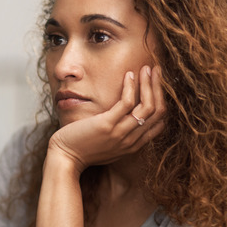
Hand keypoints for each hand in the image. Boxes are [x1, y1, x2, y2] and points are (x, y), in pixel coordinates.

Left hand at [48, 65, 165, 172]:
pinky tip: (129, 75)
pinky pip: (126, 103)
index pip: (160, 122)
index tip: (157, 84)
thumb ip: (121, 134)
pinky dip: (131, 87)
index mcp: (133, 145)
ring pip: (147, 106)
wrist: (65, 158)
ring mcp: (120, 134)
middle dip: (159, 88)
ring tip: (147, 68)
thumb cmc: (82, 149)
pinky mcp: (107, 125)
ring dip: (149, 84)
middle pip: (157, 112)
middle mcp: (131, 140)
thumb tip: (126, 116)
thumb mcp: (108, 145)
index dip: (162, 100)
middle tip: (157, 70)